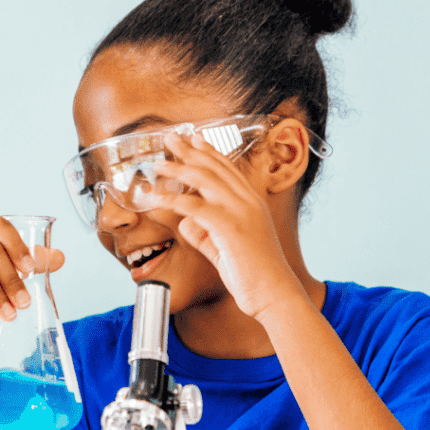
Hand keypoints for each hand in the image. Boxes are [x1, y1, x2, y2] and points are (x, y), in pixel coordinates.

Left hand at [150, 129, 302, 319]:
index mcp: (251, 202)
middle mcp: (248, 201)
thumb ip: (206, 234)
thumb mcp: (224, 249)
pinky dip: (172, 200)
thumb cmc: (252, 275)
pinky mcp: (229, 227)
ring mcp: (241, 212)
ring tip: (157, 164)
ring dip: (177, 169)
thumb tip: (186, 224)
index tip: (192, 139)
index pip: (228, 168)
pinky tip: (156, 198)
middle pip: (214, 167)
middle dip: (189, 150)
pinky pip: (194, 207)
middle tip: (170, 136)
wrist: (273, 293)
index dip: (208, 152)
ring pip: (204, 180)